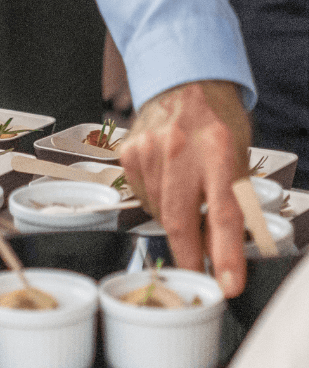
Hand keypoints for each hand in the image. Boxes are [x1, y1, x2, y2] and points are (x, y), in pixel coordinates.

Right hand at [119, 80, 250, 296]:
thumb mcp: (239, 157)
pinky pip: (140, 194)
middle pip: (180, 218)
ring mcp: (149, 148)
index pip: (223, 212)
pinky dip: (154, 202)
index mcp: (218, 148)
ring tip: (187, 208)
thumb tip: (221, 253)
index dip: (226, 255)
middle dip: (190, 255)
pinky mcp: (128, 151)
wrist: (185, 83)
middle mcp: (179, 147)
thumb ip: (231, 201)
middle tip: (197, 273)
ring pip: (157, 210)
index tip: (227, 284)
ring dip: (173, 223)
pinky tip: (166, 186)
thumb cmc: (218, 123)